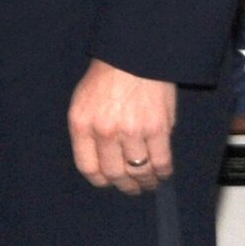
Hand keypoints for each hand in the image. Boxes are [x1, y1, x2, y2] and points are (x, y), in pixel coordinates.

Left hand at [69, 58, 175, 194]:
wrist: (133, 57)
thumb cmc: (107, 77)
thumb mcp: (83, 102)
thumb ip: (89, 131)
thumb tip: (102, 158)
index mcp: (82, 124)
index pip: (87, 167)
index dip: (100, 180)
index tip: (107, 182)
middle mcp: (104, 131)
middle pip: (114, 174)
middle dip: (124, 186)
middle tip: (131, 188)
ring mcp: (131, 131)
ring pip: (139, 172)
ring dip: (145, 183)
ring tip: (148, 183)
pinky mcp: (157, 129)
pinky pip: (161, 162)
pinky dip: (163, 173)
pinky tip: (162, 173)